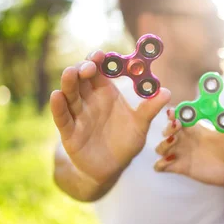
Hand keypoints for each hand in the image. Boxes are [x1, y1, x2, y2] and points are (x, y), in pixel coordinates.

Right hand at [50, 50, 169, 184]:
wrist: (110, 169)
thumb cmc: (125, 143)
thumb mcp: (140, 126)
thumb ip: (150, 109)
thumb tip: (167, 92)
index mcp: (106, 93)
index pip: (101, 70)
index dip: (100, 61)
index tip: (103, 54)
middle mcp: (89, 99)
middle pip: (82, 78)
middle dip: (84, 68)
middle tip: (90, 65)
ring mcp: (77, 114)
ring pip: (70, 93)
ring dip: (69, 82)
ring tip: (70, 73)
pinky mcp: (69, 131)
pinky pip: (62, 117)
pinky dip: (57, 106)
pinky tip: (56, 96)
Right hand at [153, 108, 223, 185]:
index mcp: (193, 126)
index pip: (179, 116)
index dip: (174, 113)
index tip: (174, 113)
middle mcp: (183, 138)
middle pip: (166, 130)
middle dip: (167, 128)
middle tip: (176, 126)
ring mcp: (179, 153)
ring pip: (160, 148)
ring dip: (163, 145)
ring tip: (172, 142)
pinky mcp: (178, 167)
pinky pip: (161, 166)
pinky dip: (161, 164)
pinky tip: (169, 162)